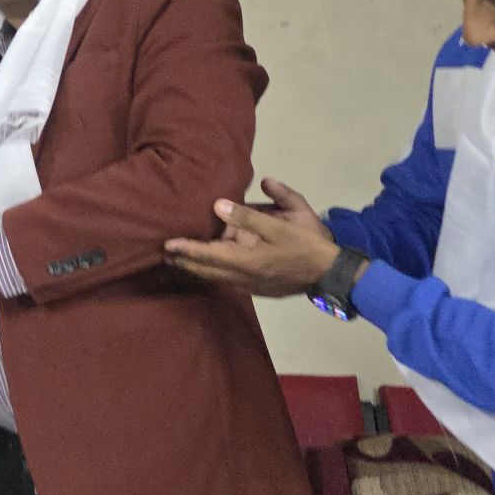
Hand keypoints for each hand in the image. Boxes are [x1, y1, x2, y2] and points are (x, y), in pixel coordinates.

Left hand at [163, 186, 346, 297]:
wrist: (330, 273)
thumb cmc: (308, 243)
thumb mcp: (284, 221)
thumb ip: (250, 214)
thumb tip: (218, 204)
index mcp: (247, 260)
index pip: (208, 255)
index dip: (186, 249)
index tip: (167, 245)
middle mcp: (243, 277)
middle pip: (207, 270)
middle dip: (185, 262)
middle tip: (164, 254)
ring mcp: (250, 286)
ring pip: (216, 277)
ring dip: (197, 268)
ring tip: (178, 259)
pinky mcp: (257, 289)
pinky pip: (227, 281)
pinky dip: (212, 273)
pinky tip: (206, 268)